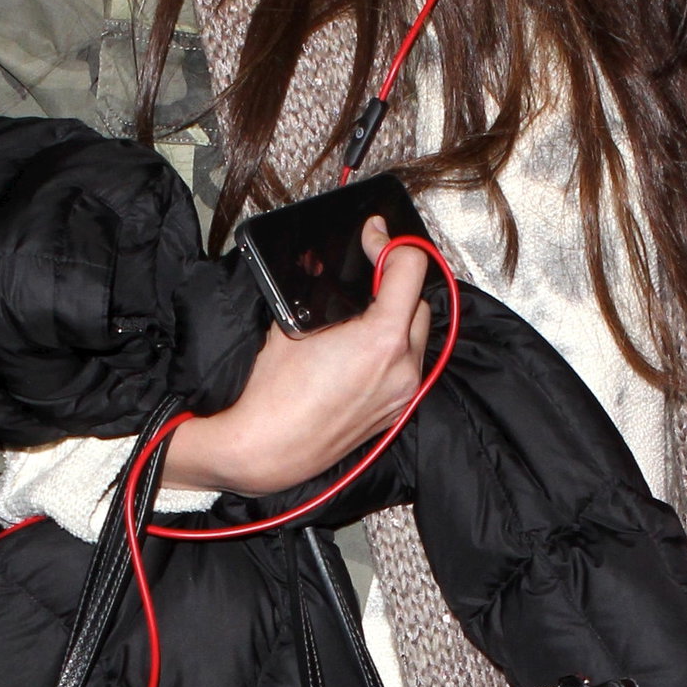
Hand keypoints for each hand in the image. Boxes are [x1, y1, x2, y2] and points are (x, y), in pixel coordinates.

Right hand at [163, 217, 430, 495]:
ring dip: (398, 315)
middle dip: (395, 282)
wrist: (268, 449)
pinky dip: (395, 348)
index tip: (372, 237)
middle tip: (365, 275)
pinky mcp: (396, 412)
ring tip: (364, 312)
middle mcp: (403, 367)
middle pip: (419, 300)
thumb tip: (325, 266)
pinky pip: (409, 365)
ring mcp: (403, 393)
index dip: (389, 244)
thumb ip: (320, 289)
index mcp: (383, 340)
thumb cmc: (274, 394)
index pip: (410, 267)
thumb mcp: (292, 323)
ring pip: (418, 334)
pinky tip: (363, 347)